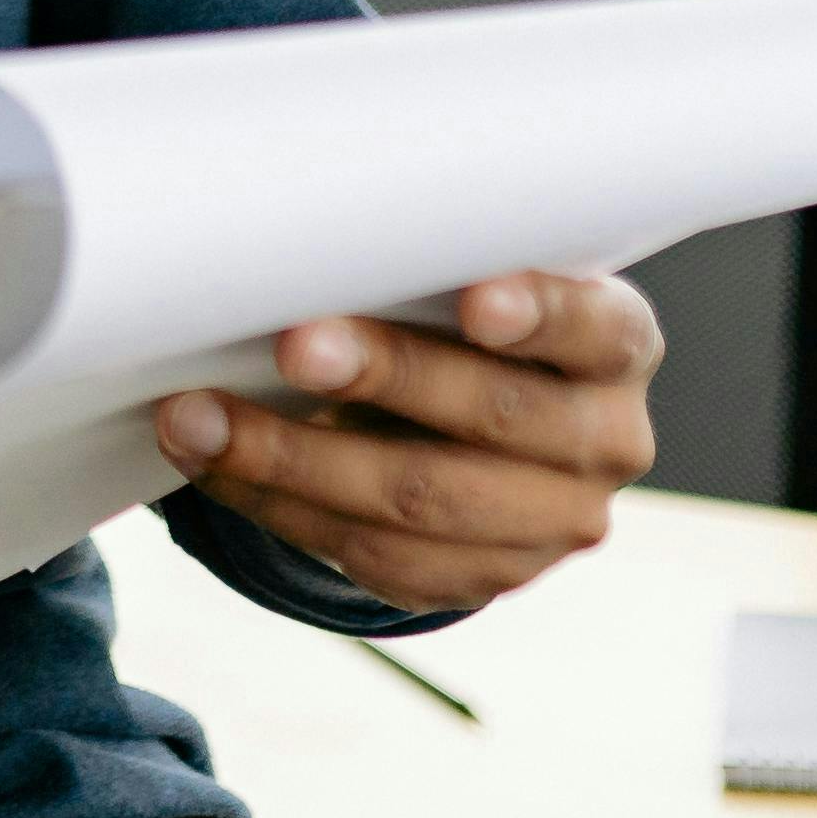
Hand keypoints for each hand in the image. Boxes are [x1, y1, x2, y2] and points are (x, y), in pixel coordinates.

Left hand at [150, 269, 662, 616]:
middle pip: (494, 415)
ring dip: (292, 460)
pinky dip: (281, 506)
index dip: (537, 314)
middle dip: (383, 377)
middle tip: (293, 346)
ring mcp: (551, 524)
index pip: (594, 328)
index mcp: (617, 343)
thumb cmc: (455, 313)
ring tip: (199, 418)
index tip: (474, 300)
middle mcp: (604, 439)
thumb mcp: (469, 274)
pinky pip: (375, 556)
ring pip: (419, 501)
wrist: (471, 422)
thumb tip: (306, 238)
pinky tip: (218, 464)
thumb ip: (428, 262)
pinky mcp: (483, 579)